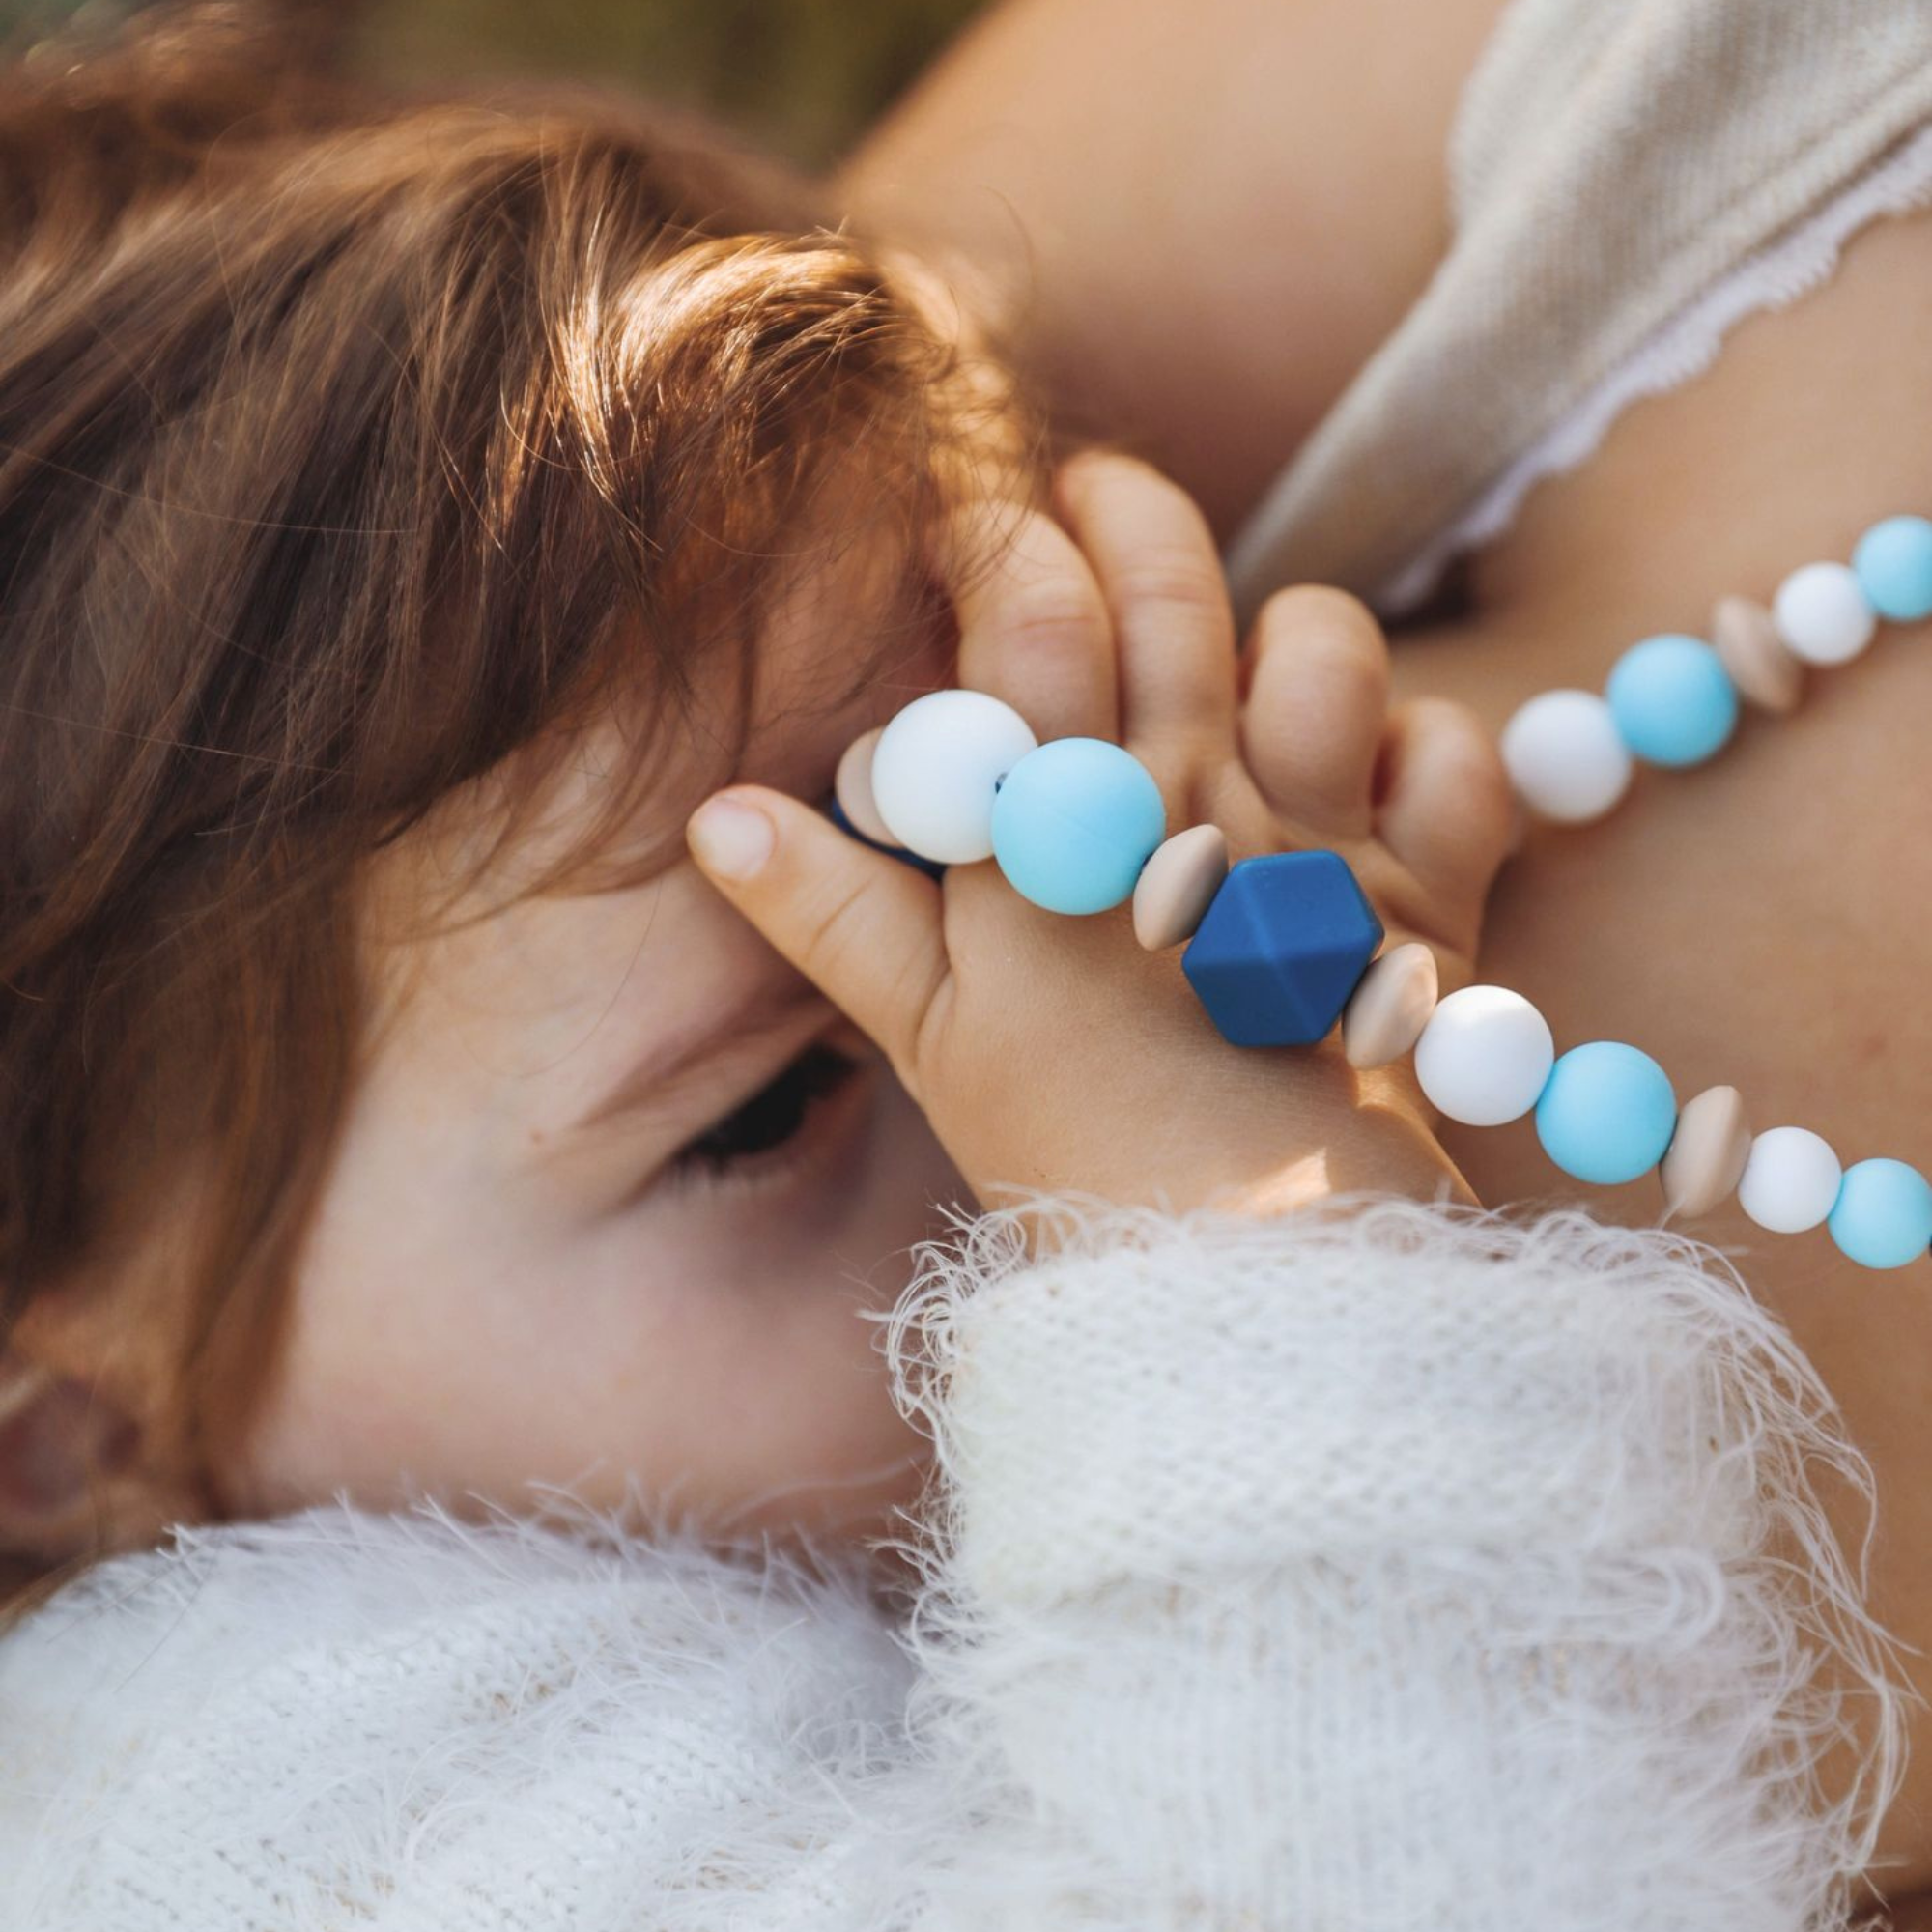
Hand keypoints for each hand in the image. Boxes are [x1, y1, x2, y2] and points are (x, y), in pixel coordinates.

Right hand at [683, 452, 1513, 1237]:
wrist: (1239, 1272)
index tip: (971, 530)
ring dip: (1287, 625)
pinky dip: (1427, 746)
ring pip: (1329, 647)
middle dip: (1126, 507)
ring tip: (1243, 658)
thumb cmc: (1064, 1147)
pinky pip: (1460, 763)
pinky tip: (1373, 777)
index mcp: (1060, 834)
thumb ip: (826, 911)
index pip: (1032, 616)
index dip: (998, 540)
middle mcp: (1195, 810)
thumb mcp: (923, 1035)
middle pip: (1174, 588)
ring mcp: (1317, 850)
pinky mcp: (1426, 906)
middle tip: (1094, 494)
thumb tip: (719, 814)